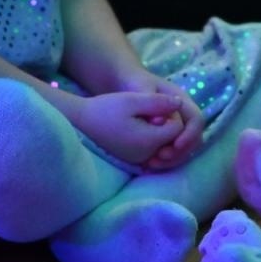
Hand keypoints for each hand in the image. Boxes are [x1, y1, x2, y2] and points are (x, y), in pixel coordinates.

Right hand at [69, 91, 187, 165]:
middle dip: (168, 125)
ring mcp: (139, 161)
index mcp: (148, 141)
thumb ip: (158, 102)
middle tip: (151, 111)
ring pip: (164, 146)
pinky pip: (153, 152)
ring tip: (145, 118)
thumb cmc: (105, 109)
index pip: (177, 129)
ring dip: (161, 133)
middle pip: (172, 140)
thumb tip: (180, 103)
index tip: (156, 105)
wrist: (81, 123)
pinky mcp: (133, 160)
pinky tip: (141, 127)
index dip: (171, 114)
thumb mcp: (132, 100)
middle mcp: (146, 156)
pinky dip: (153, 140)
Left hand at [116, 71, 204, 169]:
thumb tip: (162, 120)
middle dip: (182, 151)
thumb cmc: (134, 84)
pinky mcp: (167, 136)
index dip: (190, 134)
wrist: (125, 84)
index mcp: (182, 101)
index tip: (176, 145)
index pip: (196, 119)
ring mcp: (176, 126)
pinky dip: (165, 160)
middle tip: (162, 158)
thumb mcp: (142, 88)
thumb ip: (153, 101)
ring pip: (186, 147)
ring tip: (154, 163)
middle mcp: (183, 115)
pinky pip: (173, 151)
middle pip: (195, 137)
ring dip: (174, 158)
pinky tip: (149, 164)